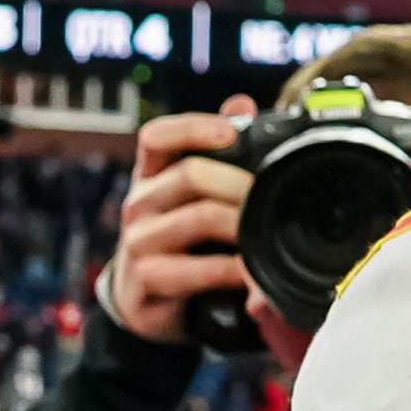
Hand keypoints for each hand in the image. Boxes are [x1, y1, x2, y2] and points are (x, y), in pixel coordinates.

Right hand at [100, 95, 258, 342]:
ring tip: (267, 234)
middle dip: (240, 184)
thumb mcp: (192, 200)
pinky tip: (251, 273)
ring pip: (198, 218)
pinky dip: (232, 271)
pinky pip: (197, 270)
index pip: (157, 136)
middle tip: (271, 197)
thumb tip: (242, 104)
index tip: (231, 132)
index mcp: (150, 176)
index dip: (192, 127)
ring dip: (241, 225)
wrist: (143, 305)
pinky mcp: (146, 279)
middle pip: (190, 175)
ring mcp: (138, 241)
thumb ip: (217, 155)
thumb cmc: (178, 246)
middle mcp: (139, 203)